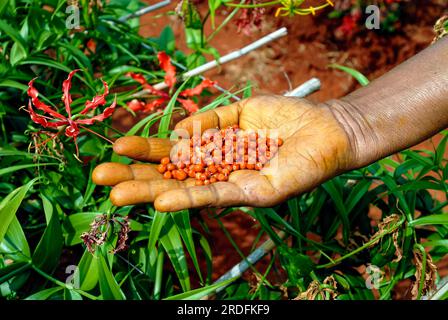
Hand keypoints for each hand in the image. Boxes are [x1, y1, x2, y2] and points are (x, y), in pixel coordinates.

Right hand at [92, 95, 354, 211]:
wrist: (327, 126)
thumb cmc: (287, 118)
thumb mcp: (241, 111)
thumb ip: (209, 122)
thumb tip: (176, 132)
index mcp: (216, 152)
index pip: (173, 154)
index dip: (145, 151)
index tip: (116, 146)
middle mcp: (221, 173)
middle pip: (172, 176)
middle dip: (136, 177)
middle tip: (99, 177)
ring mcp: (236, 187)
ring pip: (188, 190)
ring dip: (152, 192)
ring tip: (117, 193)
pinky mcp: (256, 195)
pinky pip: (219, 196)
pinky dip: (190, 198)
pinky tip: (162, 199)